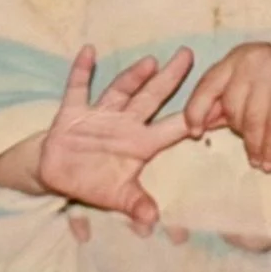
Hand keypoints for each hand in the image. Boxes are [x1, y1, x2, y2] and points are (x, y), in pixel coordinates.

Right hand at [34, 46, 194, 234]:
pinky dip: (82, 71)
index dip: (192, 118)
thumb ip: (135, 205)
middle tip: (188, 54)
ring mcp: (100, 114)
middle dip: (169, 78)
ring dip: (133, 77)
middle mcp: (125, 122)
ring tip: (150, 62)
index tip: (214, 103)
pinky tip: (89, 51)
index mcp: (140, 143)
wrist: (56, 173)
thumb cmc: (94, 182)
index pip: (172, 127)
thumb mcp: (116, 197)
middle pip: (151, 97)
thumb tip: (151, 220)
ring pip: (120, 90)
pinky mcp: (72, 112)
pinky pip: (77, 88)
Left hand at [183, 41, 270, 172]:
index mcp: (232, 61)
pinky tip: (269, 163)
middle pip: (233, 105)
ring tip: (257, 162)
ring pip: (253, 118)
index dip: (197, 112)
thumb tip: (199, 128)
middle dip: (237, 129)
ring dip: (253, 144)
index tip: (196, 133)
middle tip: (247, 147)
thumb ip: (219, 102)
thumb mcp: (241, 81)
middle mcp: (250, 63)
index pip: (207, 87)